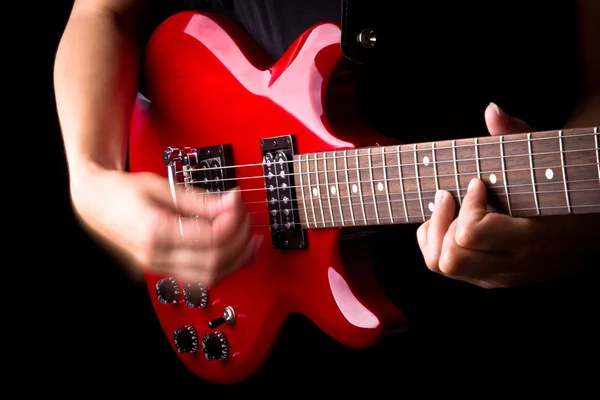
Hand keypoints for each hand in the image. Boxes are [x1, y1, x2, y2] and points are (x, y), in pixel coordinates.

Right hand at [69, 167, 258, 284]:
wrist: (94, 202)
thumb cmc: (121, 190)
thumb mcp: (161, 185)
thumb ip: (198, 200)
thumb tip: (231, 203)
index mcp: (155, 232)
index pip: (209, 239)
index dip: (232, 221)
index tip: (238, 202)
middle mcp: (157, 256)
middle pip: (214, 262)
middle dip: (239, 240)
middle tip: (247, 217)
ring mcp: (159, 267)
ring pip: (210, 276)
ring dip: (237, 259)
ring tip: (250, 237)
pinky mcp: (164, 269)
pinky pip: (200, 276)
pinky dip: (223, 266)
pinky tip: (236, 252)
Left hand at [416, 103, 592, 287]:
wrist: (590, 231)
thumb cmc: (563, 190)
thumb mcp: (546, 161)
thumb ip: (516, 136)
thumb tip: (492, 110)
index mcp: (530, 239)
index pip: (472, 234)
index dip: (467, 205)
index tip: (477, 183)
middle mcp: (510, 265)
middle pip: (451, 259)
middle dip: (443, 223)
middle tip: (451, 195)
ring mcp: (496, 276)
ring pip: (442, 266)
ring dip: (434, 234)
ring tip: (447, 206)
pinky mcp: (485, 277)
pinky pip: (441, 266)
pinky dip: (434, 241)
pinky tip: (448, 219)